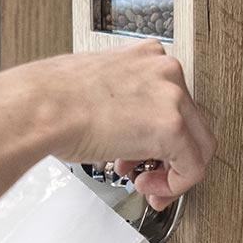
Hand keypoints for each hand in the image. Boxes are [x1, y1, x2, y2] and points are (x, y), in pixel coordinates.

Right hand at [0, 40, 216, 209]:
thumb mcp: (97, 88)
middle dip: (170, 156)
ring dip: (174, 171)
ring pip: (199, 144)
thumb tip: (128, 129)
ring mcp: (172, 96)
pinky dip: (176, 184)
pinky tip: (150, 187)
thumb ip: (123, 103)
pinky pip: (193, 165)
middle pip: (193, 122)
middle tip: (149, 174)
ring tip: (146, 183)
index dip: (161, 135)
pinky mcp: (172, 126)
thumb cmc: (54, 100)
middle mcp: (165, 70)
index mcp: (147, 55)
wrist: (42, 108)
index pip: (174, 100)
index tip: (145, 153)